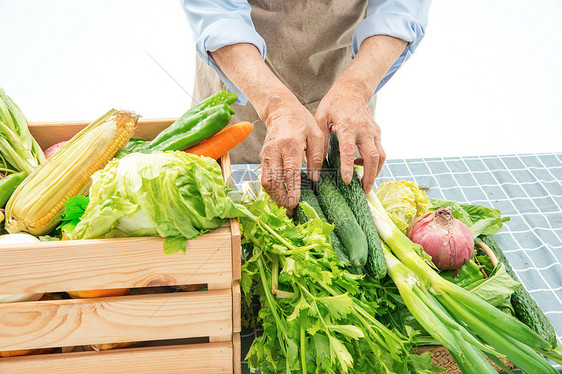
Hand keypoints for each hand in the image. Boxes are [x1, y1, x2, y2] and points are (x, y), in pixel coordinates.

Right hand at [259, 95, 325, 210]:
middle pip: (274, 180)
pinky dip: (271, 189)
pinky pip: (264, 177)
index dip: (292, 189)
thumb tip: (314, 179)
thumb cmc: (301, 122)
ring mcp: (266, 154)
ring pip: (266, 181)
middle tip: (290, 210)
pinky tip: (280, 195)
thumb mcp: (316, 135)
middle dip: (281, 198)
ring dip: (274, 196)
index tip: (295, 202)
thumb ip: (316, 157)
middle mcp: (275, 150)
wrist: (281, 110)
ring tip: (285, 205)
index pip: (290, 171)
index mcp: (290, 144)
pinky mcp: (262, 157)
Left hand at [315, 78, 384, 192]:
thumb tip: (318, 164)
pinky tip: (361, 166)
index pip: (349, 150)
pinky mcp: (377, 133)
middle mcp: (364, 129)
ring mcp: (373, 131)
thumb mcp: (321, 118)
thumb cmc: (333, 104)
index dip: (348, 167)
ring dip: (375, 172)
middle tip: (364, 190)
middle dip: (370, 176)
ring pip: (380, 156)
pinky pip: (379, 151)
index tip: (347, 181)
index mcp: (348, 125)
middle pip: (373, 156)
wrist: (352, 90)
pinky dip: (374, 163)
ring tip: (366, 185)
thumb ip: (321, 140)